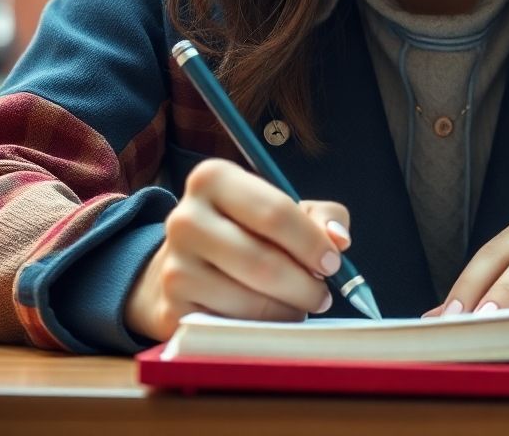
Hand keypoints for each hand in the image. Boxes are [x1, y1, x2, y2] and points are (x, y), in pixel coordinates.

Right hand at [123, 158, 352, 342]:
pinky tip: (268, 319)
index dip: (312, 243)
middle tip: (322, 294)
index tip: (333, 262)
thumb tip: (339, 239)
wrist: (185, 264)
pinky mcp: (169, 311)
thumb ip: (322, 216)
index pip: (275, 212)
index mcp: (213, 178)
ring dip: (286, 311)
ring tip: (297, 305)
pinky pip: (231, 328)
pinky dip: (259, 330)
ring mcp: (172, 267)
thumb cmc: (245, 230)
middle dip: (304, 285)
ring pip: (249, 301)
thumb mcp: (281, 208)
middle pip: (263, 262)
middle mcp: (184, 218)